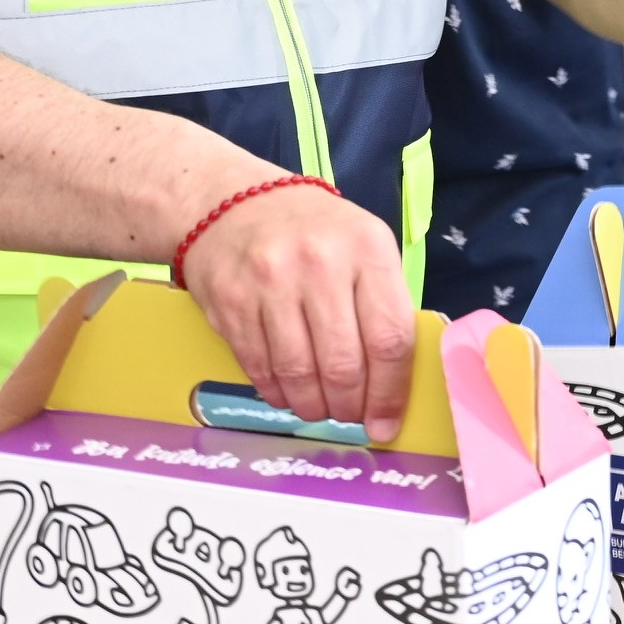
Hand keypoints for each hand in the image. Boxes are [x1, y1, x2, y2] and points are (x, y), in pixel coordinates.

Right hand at [182, 179, 418, 442]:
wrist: (231, 202)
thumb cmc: (313, 232)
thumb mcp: (363, 247)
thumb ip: (382, 305)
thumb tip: (392, 385)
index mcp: (367, 249)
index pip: (390, 338)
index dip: (391, 392)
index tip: (386, 421)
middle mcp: (319, 263)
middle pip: (343, 365)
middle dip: (350, 406)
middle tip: (349, 415)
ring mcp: (270, 283)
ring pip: (299, 374)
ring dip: (313, 407)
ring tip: (319, 408)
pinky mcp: (231, 302)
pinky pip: (260, 368)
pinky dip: (278, 393)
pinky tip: (287, 393)